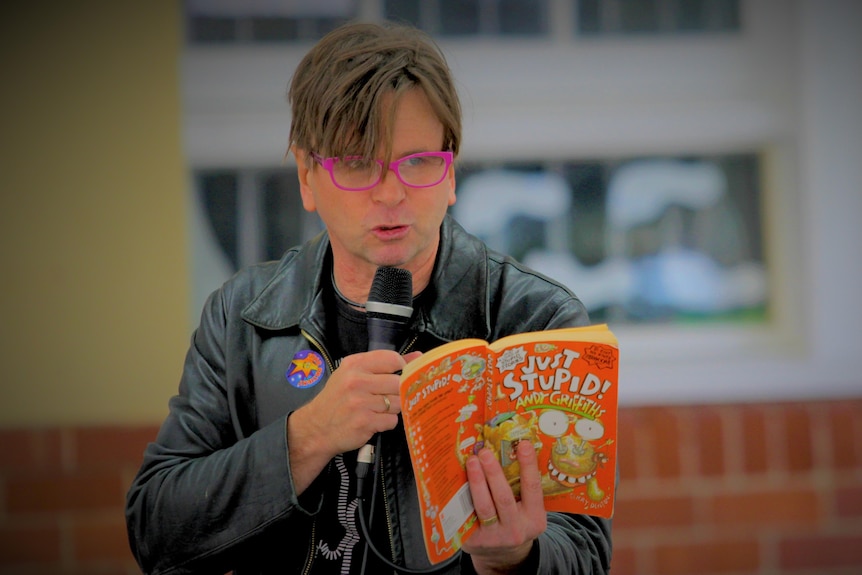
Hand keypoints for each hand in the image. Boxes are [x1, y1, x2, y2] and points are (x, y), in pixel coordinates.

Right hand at [287, 350, 420, 492]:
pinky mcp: (365, 422)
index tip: (398, 375)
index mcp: (354, 364)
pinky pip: (392, 420)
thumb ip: (384, 364)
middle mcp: (357, 381)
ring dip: (393, 408)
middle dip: (397, 392)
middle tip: (387, 397)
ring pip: (397, 402)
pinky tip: (374, 421)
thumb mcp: (353, 375)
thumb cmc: (337, 399)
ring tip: (378, 410)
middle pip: (398, 382)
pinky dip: (387, 422)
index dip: (401, 367)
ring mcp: (360, 402)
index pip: (391, 358)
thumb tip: (417, 357)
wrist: (316, 429)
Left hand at [462, 440, 546, 573]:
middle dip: (493, 473)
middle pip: (504, 498)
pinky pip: (467, 516)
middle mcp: (516, 530)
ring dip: (476, 482)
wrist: (502, 554)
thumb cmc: (514, 519)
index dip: (528, 466)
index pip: (532, 489)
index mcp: (534, 518)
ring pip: (484, 507)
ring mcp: (494, 537)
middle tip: (485, 452)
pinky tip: (455, 481)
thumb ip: (521, 487)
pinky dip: (461, 497)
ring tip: (471, 462)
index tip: (524, 444)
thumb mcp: (526, 509)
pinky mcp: (475, 540)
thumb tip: (508, 447)